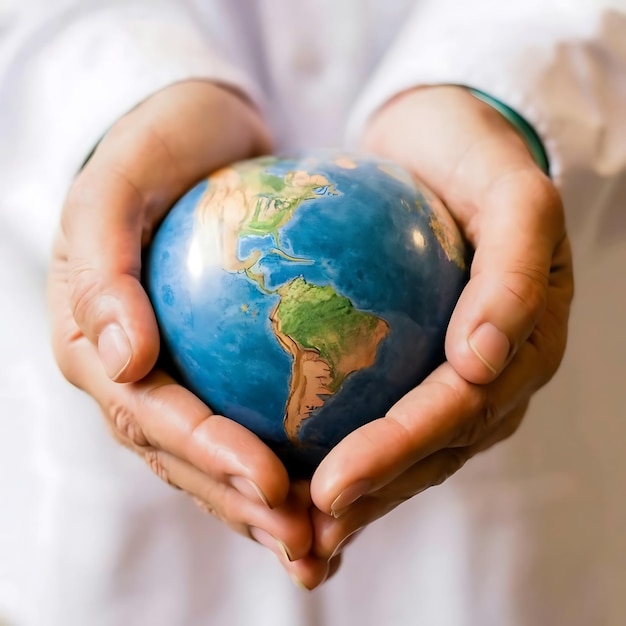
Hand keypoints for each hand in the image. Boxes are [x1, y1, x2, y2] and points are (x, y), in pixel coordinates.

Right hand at [47, 81, 328, 588]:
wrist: (192, 135)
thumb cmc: (152, 150)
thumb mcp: (113, 186)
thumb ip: (103, 266)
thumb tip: (125, 358)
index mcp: (93, 344)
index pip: (149, 416)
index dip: (206, 455)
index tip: (273, 482)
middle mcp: (128, 374)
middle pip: (183, 456)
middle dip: (242, 504)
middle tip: (308, 541)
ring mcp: (171, 376)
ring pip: (216, 455)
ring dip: (266, 504)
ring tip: (325, 542)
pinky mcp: (212, 365)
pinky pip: (250, 417)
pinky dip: (289, 455)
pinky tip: (338, 479)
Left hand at [309, 86, 573, 560]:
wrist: (448, 142)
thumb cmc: (480, 158)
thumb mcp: (516, 196)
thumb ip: (513, 271)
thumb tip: (479, 360)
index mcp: (526, 342)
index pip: (459, 413)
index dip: (399, 453)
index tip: (330, 485)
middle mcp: (499, 372)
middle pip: (435, 450)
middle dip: (373, 495)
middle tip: (303, 532)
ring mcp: (466, 375)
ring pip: (413, 450)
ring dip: (359, 496)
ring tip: (296, 532)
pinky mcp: (426, 362)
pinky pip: (385, 412)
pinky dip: (344, 447)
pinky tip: (290, 469)